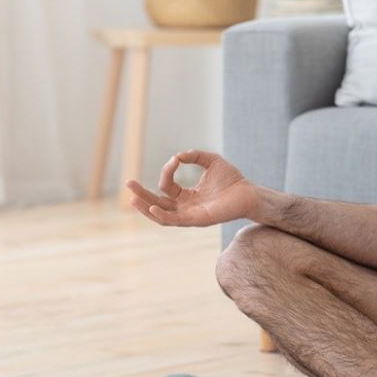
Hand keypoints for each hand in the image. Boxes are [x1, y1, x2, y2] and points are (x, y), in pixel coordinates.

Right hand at [124, 149, 258, 226]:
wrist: (249, 192)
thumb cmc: (232, 179)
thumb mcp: (211, 161)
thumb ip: (194, 156)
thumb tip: (178, 155)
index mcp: (187, 196)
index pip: (167, 186)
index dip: (167, 171)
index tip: (176, 159)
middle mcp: (186, 208)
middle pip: (157, 203)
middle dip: (141, 195)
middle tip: (128, 183)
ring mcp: (190, 216)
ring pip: (161, 215)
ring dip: (146, 208)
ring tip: (132, 199)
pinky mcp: (197, 220)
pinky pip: (175, 220)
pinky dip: (162, 215)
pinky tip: (152, 207)